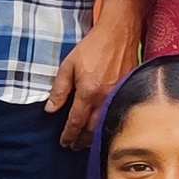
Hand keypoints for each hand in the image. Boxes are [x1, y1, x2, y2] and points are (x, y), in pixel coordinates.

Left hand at [47, 10, 145, 147]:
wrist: (119, 33)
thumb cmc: (92, 47)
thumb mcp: (68, 65)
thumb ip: (59, 89)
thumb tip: (51, 109)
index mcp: (88, 92)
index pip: (76, 122)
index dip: (69, 135)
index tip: (64, 142)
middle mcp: (105, 98)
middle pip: (93, 128)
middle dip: (82, 140)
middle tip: (73, 146)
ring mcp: (118, 96)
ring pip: (106, 124)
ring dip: (95, 136)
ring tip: (85, 141)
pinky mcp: (127, 92)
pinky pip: (117, 114)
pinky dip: (108, 124)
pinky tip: (102, 126)